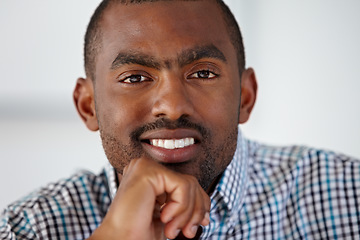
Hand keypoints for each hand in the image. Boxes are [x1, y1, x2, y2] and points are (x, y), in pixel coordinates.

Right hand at [88, 157, 210, 239]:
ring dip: (187, 214)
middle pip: (191, 182)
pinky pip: (183, 186)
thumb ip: (185, 206)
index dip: (199, 204)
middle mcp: (146, 167)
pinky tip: (164, 218)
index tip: (198, 225)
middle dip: (196, 210)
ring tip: (171, 230)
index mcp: (150, 176)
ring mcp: (145, 166)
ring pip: (190, 184)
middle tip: (188, 232)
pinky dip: (180, 207)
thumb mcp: (169, 217)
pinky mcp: (148, 170)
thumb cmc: (138, 232)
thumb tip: (206, 212)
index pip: (186, 183)